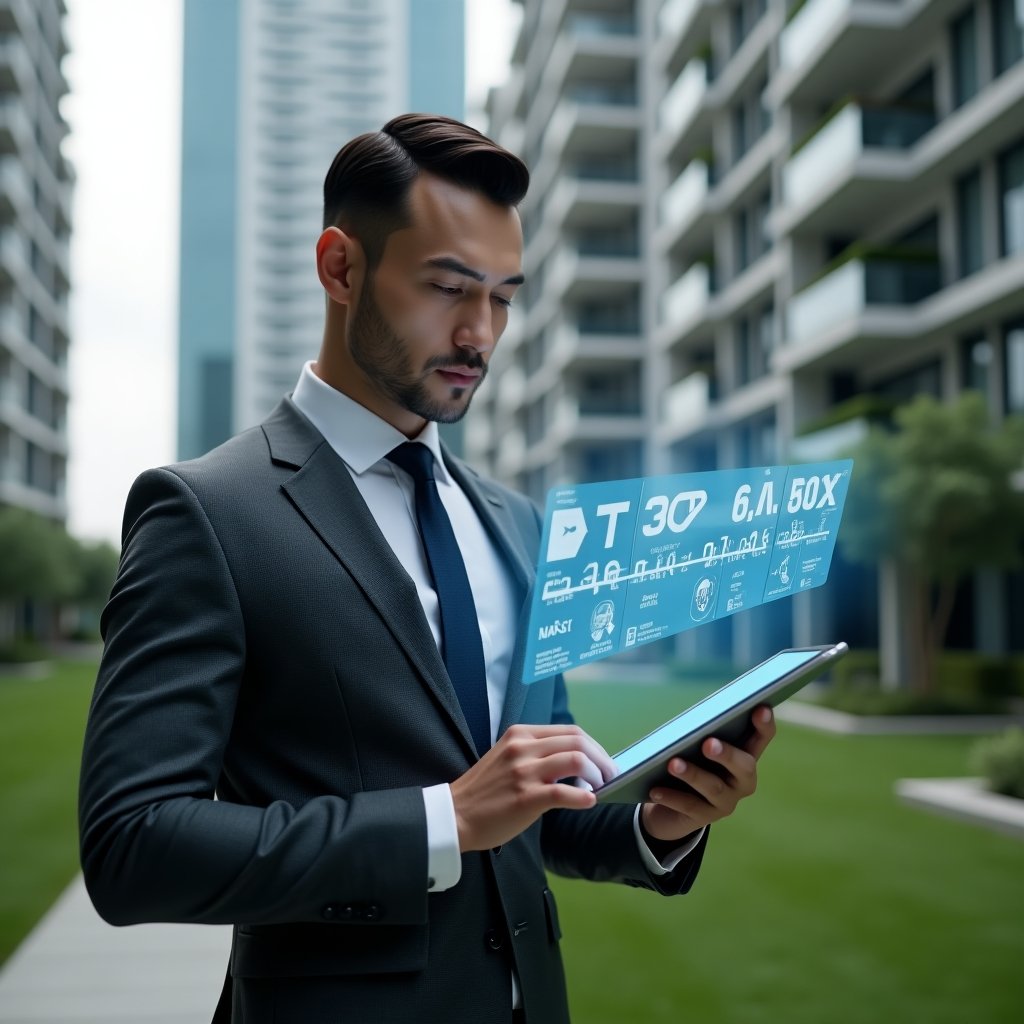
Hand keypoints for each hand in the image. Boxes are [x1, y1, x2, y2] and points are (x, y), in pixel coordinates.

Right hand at [450, 724, 616, 851]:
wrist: (455, 814)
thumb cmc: (485, 791)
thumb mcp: (508, 758)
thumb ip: (537, 754)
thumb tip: (576, 763)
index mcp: (520, 734)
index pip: (570, 731)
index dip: (594, 746)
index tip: (603, 762)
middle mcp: (523, 747)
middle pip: (578, 742)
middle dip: (601, 759)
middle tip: (609, 775)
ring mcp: (523, 771)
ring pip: (575, 760)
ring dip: (597, 775)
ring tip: (600, 788)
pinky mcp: (525, 797)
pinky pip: (564, 793)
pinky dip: (583, 797)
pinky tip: (589, 802)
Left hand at [640, 705, 776, 843]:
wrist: (671, 808)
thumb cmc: (688, 763)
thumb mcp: (695, 747)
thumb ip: (698, 733)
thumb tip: (686, 725)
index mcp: (744, 755)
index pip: (761, 738)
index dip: (763, 724)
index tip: (760, 709)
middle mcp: (742, 780)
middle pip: (744, 766)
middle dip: (727, 754)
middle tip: (708, 743)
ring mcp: (726, 801)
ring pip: (713, 787)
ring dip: (692, 774)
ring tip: (673, 764)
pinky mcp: (705, 818)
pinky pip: (689, 807)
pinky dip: (671, 797)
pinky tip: (655, 790)